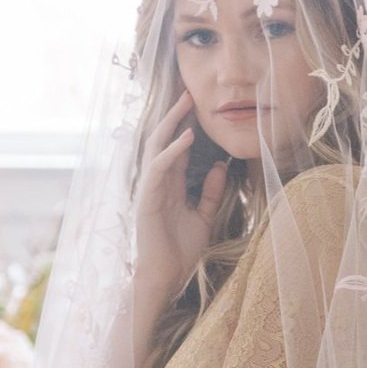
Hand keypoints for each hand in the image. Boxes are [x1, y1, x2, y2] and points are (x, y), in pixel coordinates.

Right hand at [134, 88, 230, 301]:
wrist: (166, 275)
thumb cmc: (180, 250)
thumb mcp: (203, 216)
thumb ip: (209, 191)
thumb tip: (219, 166)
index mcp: (169, 184)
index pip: (177, 147)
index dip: (186, 125)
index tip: (199, 104)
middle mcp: (157, 181)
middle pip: (164, 139)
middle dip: (176, 115)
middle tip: (190, 92)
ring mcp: (149, 187)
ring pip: (157, 146)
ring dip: (172, 124)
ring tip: (186, 104)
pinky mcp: (147, 197)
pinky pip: (158, 167)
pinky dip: (172, 151)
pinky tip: (186, 138)